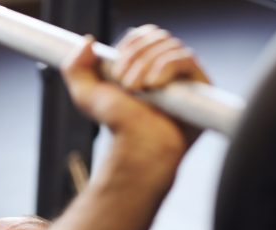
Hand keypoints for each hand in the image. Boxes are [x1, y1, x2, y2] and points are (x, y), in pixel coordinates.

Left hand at [62, 26, 209, 185]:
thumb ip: (75, 67)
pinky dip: (166, 67)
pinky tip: (154, 85)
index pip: (144, 35)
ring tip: (137, 90)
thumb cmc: (117, 128)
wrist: (137, 149)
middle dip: (136, 56)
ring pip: (171, 45)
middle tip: (125, 84)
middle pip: (158, 36)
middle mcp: (166, 68)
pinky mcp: (200, 87)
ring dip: (147, 64)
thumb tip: (88, 42)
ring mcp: (184, 78)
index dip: (130, 45)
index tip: (116, 71)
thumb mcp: (85, 96)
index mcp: (144, 65)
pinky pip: (187, 59)